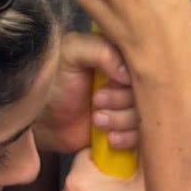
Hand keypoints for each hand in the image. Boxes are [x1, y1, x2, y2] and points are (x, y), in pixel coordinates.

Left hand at [35, 32, 138, 154]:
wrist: (42, 119)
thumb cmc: (56, 79)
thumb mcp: (72, 52)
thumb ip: (101, 51)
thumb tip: (129, 74)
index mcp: (121, 56)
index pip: (145, 64)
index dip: (133, 77)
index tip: (114, 82)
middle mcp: (130, 80)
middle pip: (148, 93)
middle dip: (122, 101)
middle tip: (96, 101)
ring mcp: (129, 107)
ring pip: (145, 115)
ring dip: (122, 120)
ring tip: (96, 119)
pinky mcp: (126, 130)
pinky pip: (142, 137)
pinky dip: (128, 138)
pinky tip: (110, 138)